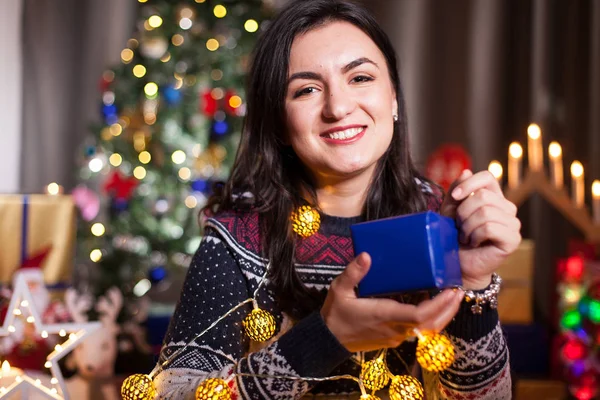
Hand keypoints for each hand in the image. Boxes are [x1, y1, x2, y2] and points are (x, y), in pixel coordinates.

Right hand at [321, 253, 463, 352]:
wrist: (329, 340)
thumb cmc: (335, 314)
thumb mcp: (339, 290)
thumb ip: (353, 273)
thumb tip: (366, 255)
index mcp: (384, 315)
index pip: (419, 315)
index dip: (438, 305)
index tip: (449, 292)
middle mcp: (395, 329)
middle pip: (431, 325)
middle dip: (448, 309)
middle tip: (458, 291)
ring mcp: (396, 336)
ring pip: (427, 329)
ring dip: (442, 314)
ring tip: (451, 296)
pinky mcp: (395, 337)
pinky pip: (419, 329)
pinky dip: (431, 317)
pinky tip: (432, 302)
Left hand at [440, 170, 521, 289]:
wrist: (457, 264)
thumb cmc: (453, 237)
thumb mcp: (450, 211)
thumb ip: (457, 192)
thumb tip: (466, 172)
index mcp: (494, 197)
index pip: (487, 177)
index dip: (469, 185)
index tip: (454, 197)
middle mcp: (507, 208)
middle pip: (483, 197)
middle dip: (463, 213)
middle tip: (459, 227)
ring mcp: (513, 224)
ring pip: (486, 212)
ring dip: (467, 226)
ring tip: (466, 236)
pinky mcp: (513, 239)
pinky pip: (490, 228)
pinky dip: (475, 236)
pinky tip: (474, 243)